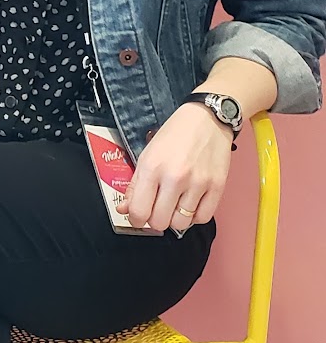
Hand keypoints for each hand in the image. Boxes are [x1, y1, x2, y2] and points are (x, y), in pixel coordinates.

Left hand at [121, 103, 234, 233]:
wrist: (208, 119)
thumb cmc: (175, 135)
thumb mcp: (147, 155)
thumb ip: (134, 185)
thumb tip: (124, 209)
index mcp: (152, 168)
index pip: (139, 211)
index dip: (135, 219)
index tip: (138, 217)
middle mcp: (175, 178)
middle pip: (160, 222)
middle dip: (155, 220)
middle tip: (157, 209)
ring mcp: (198, 183)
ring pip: (181, 224)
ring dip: (175, 218)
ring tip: (175, 205)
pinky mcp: (217, 186)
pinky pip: (203, 218)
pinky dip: (195, 216)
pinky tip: (191, 204)